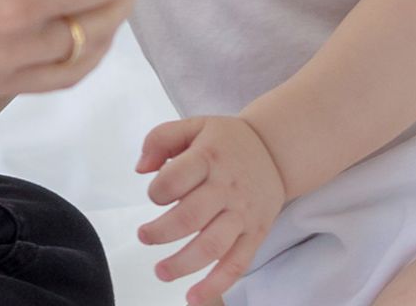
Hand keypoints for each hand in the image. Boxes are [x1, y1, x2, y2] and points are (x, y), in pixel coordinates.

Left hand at [136, 116, 285, 304]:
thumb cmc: (226, 141)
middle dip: (161, 232)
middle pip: (190, 217)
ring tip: (160, 271)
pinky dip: (216, 284)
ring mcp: (242, 213)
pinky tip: (194, 297)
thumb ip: (160, 138)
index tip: (154, 195)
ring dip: (182, 264)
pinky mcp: (255, 233)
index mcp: (209, 156)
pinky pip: (237, 263)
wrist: (275, 150)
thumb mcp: (194, 125)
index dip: (156, 191)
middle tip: (144, 236)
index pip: (175, 179)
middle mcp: (227, 186)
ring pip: (212, 246)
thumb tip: (140, 168)